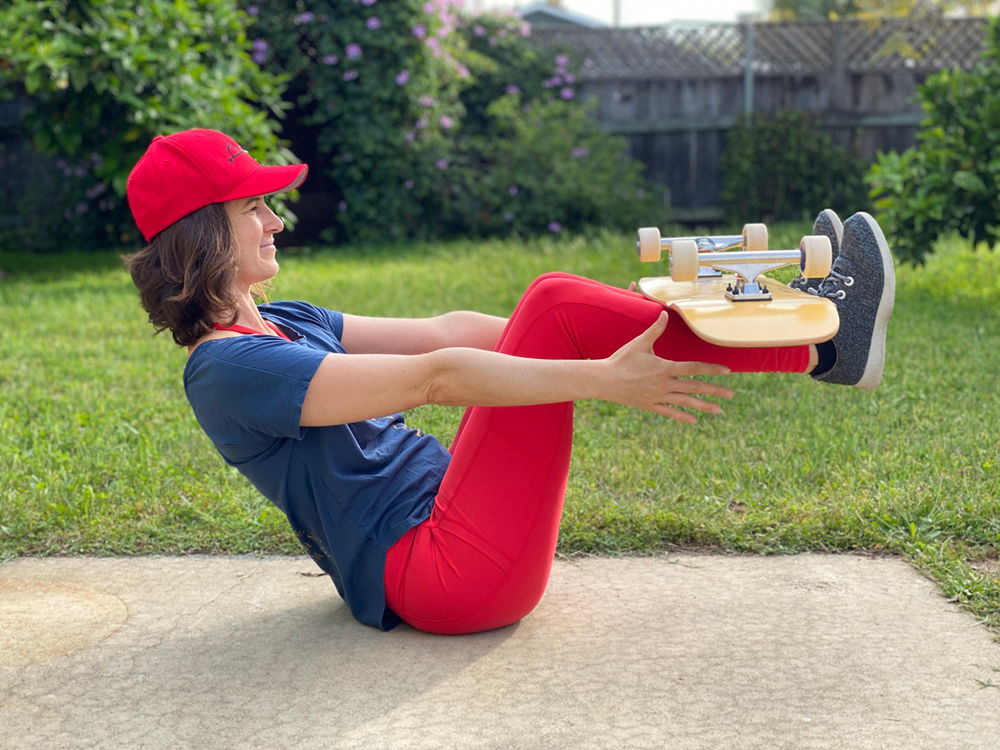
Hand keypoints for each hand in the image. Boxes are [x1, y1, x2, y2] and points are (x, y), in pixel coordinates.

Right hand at [604, 312, 733, 422]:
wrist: (603, 380)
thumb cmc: (621, 359)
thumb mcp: (639, 343)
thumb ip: (655, 330)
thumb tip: (666, 312)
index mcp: (664, 368)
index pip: (693, 368)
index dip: (711, 369)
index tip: (727, 371)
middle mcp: (664, 384)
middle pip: (694, 387)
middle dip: (714, 391)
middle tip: (731, 394)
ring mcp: (657, 396)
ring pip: (685, 402)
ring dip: (703, 406)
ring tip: (719, 410)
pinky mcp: (649, 404)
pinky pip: (669, 412)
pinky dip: (682, 415)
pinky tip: (694, 420)